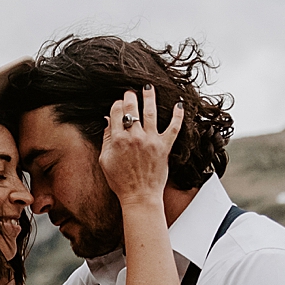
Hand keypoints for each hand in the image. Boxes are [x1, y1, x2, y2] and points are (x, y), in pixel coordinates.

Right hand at [98, 86, 182, 206]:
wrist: (139, 196)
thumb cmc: (120, 181)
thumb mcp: (105, 160)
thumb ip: (106, 139)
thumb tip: (108, 120)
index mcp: (117, 139)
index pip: (116, 112)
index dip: (116, 105)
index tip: (118, 105)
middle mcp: (134, 137)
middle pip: (131, 108)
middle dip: (130, 96)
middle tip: (130, 92)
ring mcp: (150, 141)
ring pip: (150, 112)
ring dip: (149, 97)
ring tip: (148, 87)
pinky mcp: (164, 147)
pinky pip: (173, 127)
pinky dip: (177, 115)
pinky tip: (179, 104)